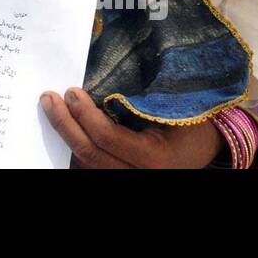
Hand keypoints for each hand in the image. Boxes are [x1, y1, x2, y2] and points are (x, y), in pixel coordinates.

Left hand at [40, 87, 222, 167]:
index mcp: (154, 156)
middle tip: (49, 99)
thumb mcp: (172, 107)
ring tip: (52, 110)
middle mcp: (140, 175)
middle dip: (65, 125)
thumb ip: (137, 100)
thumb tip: (98, 78)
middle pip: (90, 154)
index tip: (70, 92)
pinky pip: (93, 167)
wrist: (208, 146)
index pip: (107, 137)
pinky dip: (76, 149)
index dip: (84, 114)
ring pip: (87, 164)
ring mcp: (130, 179)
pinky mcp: (122, 175)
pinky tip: (65, 128)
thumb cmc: (193, 120)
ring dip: (66, 136)